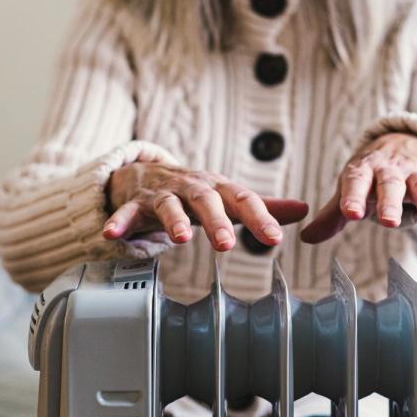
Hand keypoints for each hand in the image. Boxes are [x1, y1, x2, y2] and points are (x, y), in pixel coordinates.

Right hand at [103, 162, 309, 251]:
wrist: (145, 173)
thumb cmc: (193, 191)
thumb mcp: (226, 196)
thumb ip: (261, 206)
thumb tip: (303, 210)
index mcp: (217, 188)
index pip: (242, 200)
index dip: (259, 218)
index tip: (274, 238)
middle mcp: (191, 188)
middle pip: (206, 200)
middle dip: (217, 220)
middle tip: (227, 244)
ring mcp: (162, 194)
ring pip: (169, 205)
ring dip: (174, 221)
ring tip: (180, 239)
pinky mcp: (135, 203)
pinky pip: (126, 213)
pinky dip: (119, 223)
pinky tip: (112, 235)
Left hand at [300, 132, 416, 243]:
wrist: (399, 143)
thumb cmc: (369, 175)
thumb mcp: (349, 189)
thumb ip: (331, 215)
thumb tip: (306, 238)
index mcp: (363, 170)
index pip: (355, 182)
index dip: (352, 197)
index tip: (350, 214)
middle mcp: (390, 169)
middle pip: (391, 185)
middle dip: (390, 202)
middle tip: (388, 222)